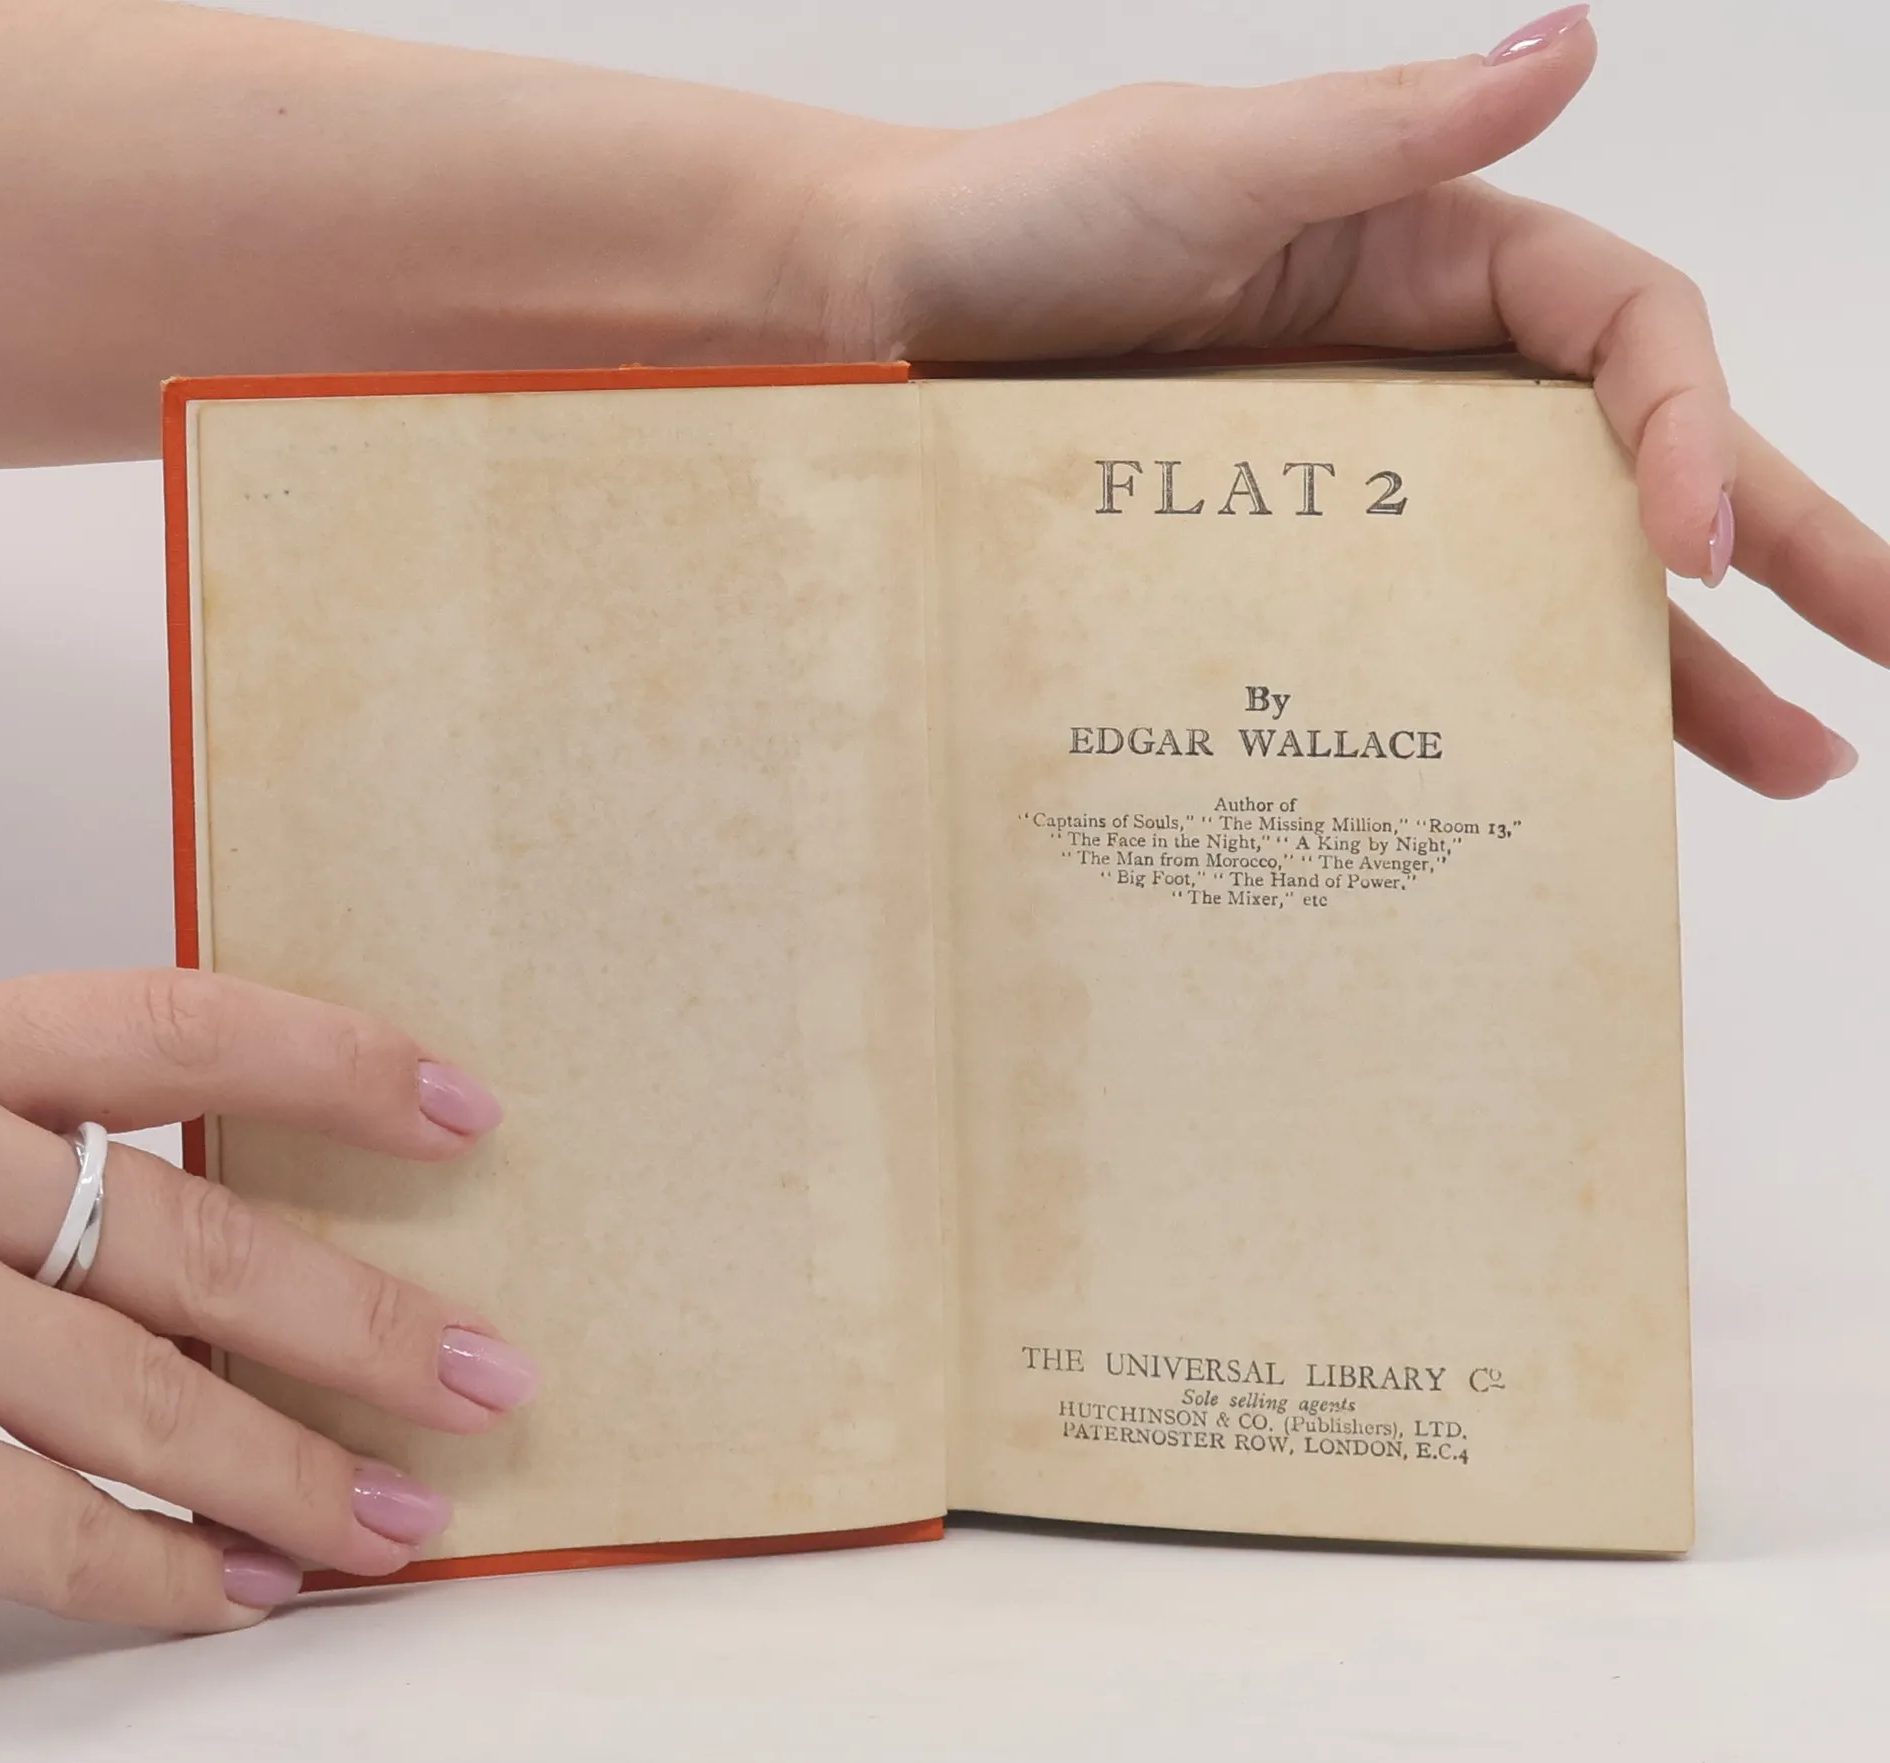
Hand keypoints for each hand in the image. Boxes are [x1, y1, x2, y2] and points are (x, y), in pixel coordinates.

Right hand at [0, 971, 535, 1632]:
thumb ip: (65, 1143)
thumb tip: (284, 1240)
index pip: (179, 1029)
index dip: (335, 1065)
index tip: (470, 1112)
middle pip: (187, 1242)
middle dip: (358, 1323)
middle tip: (492, 1380)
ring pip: (125, 1397)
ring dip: (285, 1471)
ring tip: (404, 1521)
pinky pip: (16, 1519)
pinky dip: (145, 1564)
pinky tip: (246, 1586)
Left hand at [840, 7, 1888, 798]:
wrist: (883, 322)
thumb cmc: (1025, 222)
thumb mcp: (1206, 164)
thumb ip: (1383, 132)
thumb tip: (1571, 46)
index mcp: (1434, 254)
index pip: (1626, 331)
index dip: (1693, 430)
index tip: (1701, 548)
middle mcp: (1423, 371)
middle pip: (1634, 461)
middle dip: (1773, 545)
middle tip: (1875, 654)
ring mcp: (1365, 486)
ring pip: (1550, 569)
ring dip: (1667, 661)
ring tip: (1784, 762)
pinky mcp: (1293, 570)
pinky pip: (1426, 636)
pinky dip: (1502, 698)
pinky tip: (1572, 777)